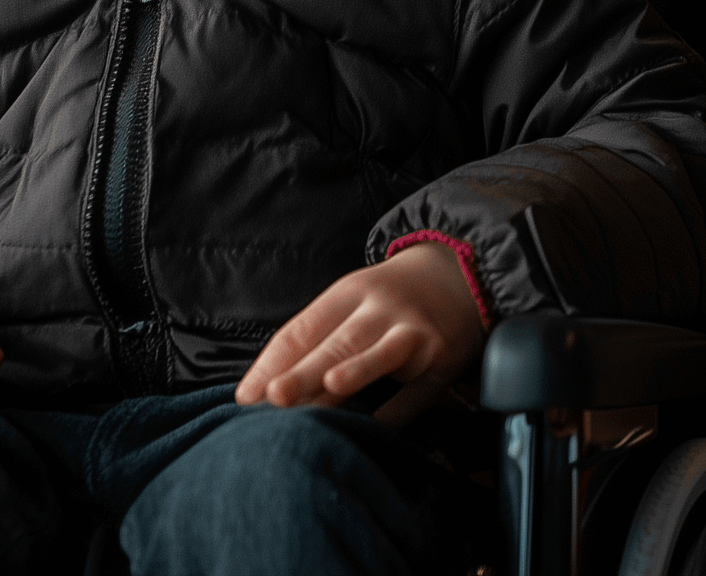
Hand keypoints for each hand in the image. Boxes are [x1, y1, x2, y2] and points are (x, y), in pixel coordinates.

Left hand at [235, 243, 483, 425]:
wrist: (460, 276)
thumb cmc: (386, 302)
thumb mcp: (351, 305)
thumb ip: (315, 343)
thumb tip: (264, 393)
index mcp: (346, 294)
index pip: (301, 329)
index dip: (272, 363)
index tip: (245, 396)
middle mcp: (380, 309)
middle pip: (337, 343)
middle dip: (306, 370)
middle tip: (274, 396)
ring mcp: (414, 333)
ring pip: (382, 354)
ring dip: (357, 370)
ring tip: (331, 387)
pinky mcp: (443, 359)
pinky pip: (419, 391)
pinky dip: (398, 411)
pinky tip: (376, 429)